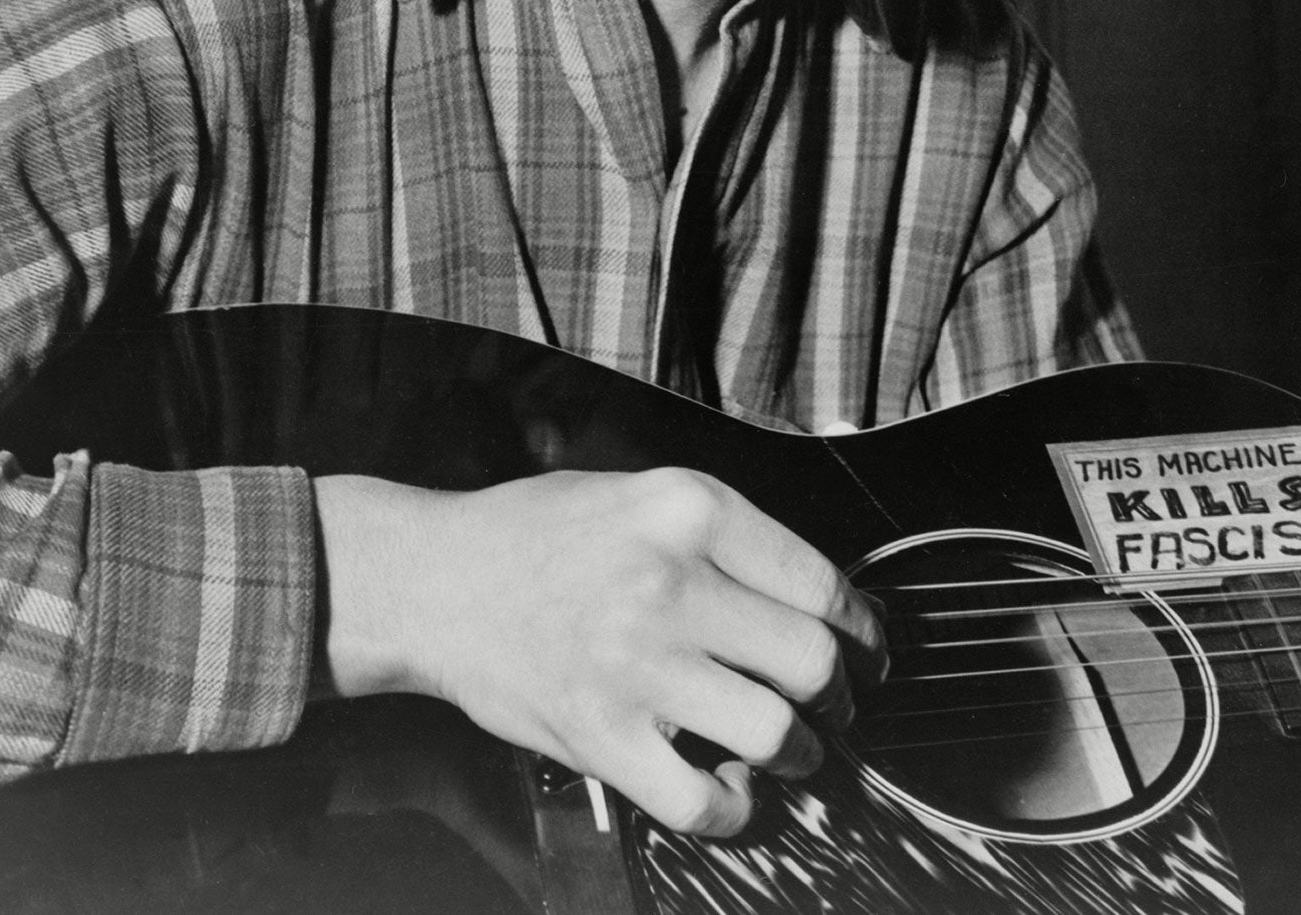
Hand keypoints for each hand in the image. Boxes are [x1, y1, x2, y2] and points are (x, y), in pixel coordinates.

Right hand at [314, 468, 886, 836]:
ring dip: (799, 752)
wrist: (434, 581)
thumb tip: (812, 592)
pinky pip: (701, 800)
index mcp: (688, 509)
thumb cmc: (538, 533)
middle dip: (839, 691)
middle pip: (809, 659)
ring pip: (772, 732)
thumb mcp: (641, 491)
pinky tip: (731, 788)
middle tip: (835, 700)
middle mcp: (670, 583)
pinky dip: (733, 808)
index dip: (860, 625)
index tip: (866, 644)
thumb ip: (723, 534)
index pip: (817, 579)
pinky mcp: (600, 735)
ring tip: (792, 748)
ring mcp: (635, 664)